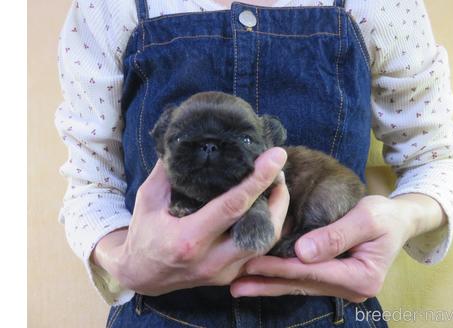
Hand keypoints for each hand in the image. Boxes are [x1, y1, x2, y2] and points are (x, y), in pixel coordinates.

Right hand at [91, 147, 288, 295]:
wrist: (142, 277)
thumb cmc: (144, 234)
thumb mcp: (148, 199)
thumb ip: (167, 170)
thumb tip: (187, 138)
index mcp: (189, 239)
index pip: (233, 206)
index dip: (258, 179)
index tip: (276, 156)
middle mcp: (211, 260)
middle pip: (263, 229)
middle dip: (278, 197)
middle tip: (279, 171)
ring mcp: (224, 272)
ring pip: (267, 243)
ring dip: (278, 213)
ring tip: (276, 186)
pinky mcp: (230, 277)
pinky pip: (259, 252)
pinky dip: (268, 228)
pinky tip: (267, 208)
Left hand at [230, 194, 444, 301]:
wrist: (399, 221)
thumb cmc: (386, 216)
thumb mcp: (367, 218)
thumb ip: (336, 235)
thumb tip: (303, 252)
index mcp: (362, 277)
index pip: (313, 271)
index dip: (282, 266)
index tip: (253, 262)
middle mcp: (351, 289)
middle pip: (302, 283)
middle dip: (267, 282)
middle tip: (234, 284)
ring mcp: (342, 288)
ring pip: (299, 285)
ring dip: (268, 285)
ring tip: (238, 287)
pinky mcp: (334, 281)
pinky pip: (303, 281)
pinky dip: (280, 279)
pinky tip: (259, 280)